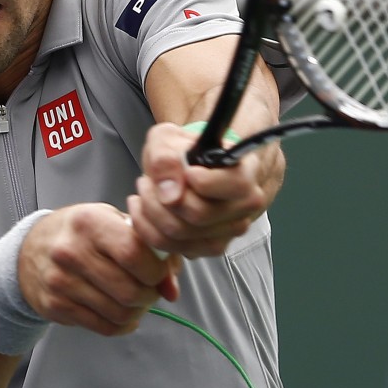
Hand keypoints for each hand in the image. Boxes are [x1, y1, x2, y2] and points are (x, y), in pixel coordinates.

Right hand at [17, 204, 182, 335]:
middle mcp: (71, 252)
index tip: (159, 272)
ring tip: (136, 301)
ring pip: (119, 313)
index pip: (134, 253)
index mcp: (89, 223)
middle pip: (130, 290)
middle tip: (150, 290)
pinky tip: (122, 314)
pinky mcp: (56, 306)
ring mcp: (61, 282)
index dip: (156, 270)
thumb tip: (171, 290)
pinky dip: (122, 325)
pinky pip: (103, 327)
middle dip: (150, 296)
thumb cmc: (80, 234)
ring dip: (137, 312)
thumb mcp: (112, 223)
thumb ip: (148, 249)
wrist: (29, 251)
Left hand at [125, 122, 274, 257]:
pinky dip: (148, 229)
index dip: (202, 181)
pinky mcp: (207, 247)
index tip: (183, 170)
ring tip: (144, 192)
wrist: (182, 170)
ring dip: (151, 213)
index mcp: (244, 173)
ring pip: (181, 234)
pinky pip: (171, 247)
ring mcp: (228, 231)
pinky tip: (144, 209)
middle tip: (146, 182)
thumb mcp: (167, 139)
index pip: (234, 185)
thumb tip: (171, 194)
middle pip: (199, 214)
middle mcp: (243, 206)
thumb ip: (166, 158)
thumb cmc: (181, 152)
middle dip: (161, 198)